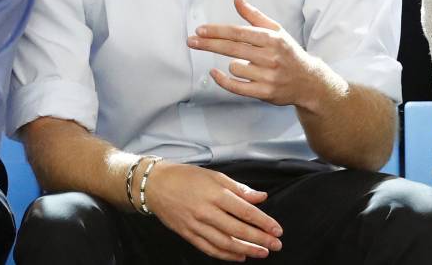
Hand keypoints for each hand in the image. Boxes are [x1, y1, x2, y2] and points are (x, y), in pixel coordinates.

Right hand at [145, 162, 281, 260]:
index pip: (245, 211)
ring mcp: (196, 224)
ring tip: (261, 253)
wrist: (155, 185)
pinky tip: (239, 256)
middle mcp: (206, 211)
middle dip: (260, 239)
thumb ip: (238, 188)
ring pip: (225, 243)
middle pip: (238, 229)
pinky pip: (210, 248)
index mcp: (214, 193)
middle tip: (276, 245)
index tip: (277, 230)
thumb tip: (261, 197)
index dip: (263, 222)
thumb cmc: (185, 177)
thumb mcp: (214, 175)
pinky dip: (226, 255)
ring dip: (246, 250)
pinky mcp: (188, 234)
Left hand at [189, 0, 331, 111]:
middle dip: (209, 44)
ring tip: (244, 64)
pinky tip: (214, 73)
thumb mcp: (276, 30)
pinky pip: (237, 87)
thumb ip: (254, 16)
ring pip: (234, 67)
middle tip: (191, 41)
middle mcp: (271, 57)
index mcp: (272, 39)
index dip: (217, 31)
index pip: (239, 33)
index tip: (200, 30)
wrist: (309, 81)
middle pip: (232, 48)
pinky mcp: (265, 93)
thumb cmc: (288, 52)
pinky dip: (223, 80)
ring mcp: (268, 76)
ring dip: (231, 65)